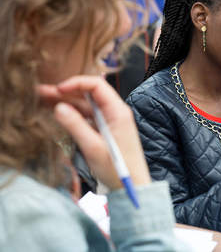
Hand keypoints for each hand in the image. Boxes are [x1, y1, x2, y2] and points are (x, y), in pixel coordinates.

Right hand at [39, 76, 150, 190]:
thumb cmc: (118, 169)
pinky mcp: (104, 130)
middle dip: (64, 92)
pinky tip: (55, 113)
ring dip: (64, 102)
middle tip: (39, 92)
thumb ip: (75, 126)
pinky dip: (70, 114)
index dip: (76, 83)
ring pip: (84, 106)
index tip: (57, 89)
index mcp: (117, 111)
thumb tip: (58, 107)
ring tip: (41, 100)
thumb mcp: (93, 147)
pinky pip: (85, 117)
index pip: (97, 85)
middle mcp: (114, 112)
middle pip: (88, 94)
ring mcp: (109, 121)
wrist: (132, 186)